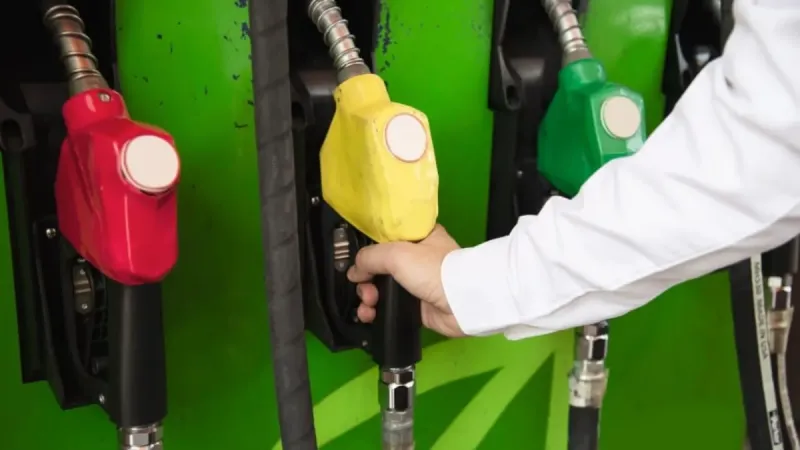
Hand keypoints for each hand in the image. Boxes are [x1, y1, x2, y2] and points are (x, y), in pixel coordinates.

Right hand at [347, 224, 465, 336]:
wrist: (462, 303)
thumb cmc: (434, 270)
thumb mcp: (397, 253)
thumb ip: (370, 257)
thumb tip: (354, 271)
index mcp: (418, 237)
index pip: (386, 239)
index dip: (370, 250)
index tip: (358, 262)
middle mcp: (417, 259)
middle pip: (380, 266)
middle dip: (366, 279)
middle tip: (365, 288)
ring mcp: (416, 283)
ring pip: (382, 288)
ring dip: (368, 296)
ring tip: (368, 304)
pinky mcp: (416, 306)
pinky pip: (389, 307)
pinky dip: (376, 311)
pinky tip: (369, 315)